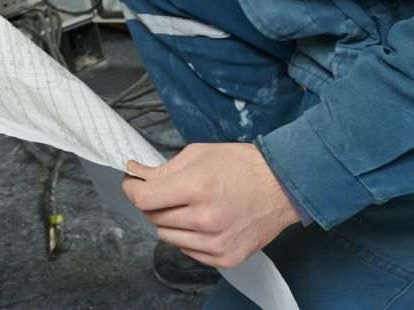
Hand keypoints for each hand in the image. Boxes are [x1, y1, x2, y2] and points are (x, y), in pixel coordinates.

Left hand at [123, 143, 299, 268]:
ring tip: (190, 206)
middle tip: (168, 191)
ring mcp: (216, 243)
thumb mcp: (198, 154)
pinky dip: (188, 237)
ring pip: (167, 236)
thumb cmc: (240, 165)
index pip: (143, 199)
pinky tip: (203, 221)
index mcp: (197, 188)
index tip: (132, 183)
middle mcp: (205, 220)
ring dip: (170, 220)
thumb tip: (134, 176)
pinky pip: (187, 251)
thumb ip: (162, 169)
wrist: (282, 186)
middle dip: (154, 202)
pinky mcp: (226, 258)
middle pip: (153, 217)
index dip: (132, 189)